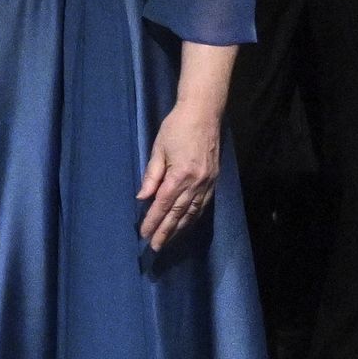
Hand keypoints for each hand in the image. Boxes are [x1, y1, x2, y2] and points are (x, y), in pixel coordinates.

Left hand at [135, 99, 221, 251]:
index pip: (163, 204)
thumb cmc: (177, 127)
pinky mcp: (214, 179)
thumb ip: (152, 176)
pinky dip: (193, 216)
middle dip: (166, 231)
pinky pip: (203, 204)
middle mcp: (196, 182)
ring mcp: (208, 182)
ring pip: (192, 212)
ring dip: (180, 227)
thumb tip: (143, 198)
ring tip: (169, 239)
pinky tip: (186, 223)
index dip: (153, 221)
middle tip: (155, 246)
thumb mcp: (159, 149)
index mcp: (180, 175)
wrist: (204, 112)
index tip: (144, 234)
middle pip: (178, 213)